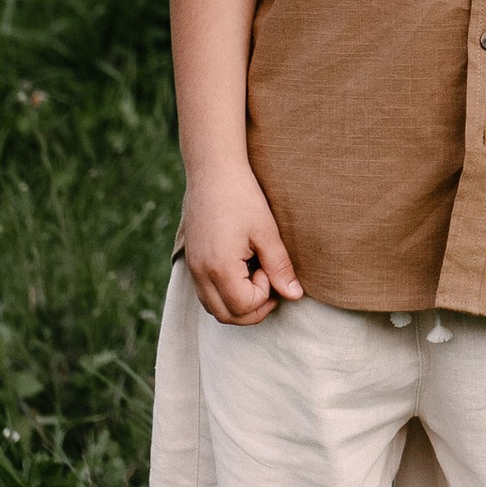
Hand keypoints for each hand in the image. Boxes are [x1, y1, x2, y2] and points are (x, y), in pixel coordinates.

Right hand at [181, 162, 302, 325]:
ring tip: (256, 273)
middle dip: (254, 308)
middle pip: (227, 316)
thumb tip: (294, 296)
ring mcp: (192, 268)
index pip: (244, 306)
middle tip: (270, 280)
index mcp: (219, 268)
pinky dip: (225, 293)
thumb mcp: (267, 232)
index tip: (270, 266)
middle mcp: (200, 273)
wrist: (212, 170)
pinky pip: (206, 293)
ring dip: (238, 303)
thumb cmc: (242, 196)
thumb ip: (280, 267)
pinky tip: (241, 269)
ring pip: (214, 308)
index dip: (265, 294)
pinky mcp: (191, 261)